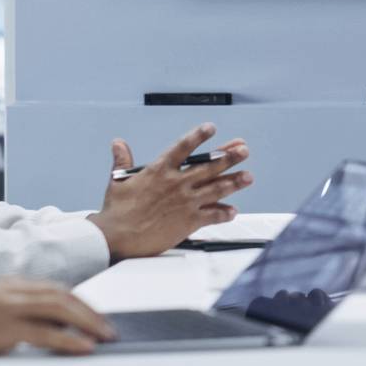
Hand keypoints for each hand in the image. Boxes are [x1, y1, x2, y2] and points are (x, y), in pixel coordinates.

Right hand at [0, 278, 119, 356]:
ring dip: (87, 323)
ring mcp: (8, 307)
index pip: (56, 289)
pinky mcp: (3, 329)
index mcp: (11, 283)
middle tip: (108, 329)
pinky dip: (68, 340)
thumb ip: (24, 313)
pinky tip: (83, 347)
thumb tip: (59, 327)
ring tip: (103, 336)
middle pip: (62, 296)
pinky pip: (45, 334)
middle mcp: (12, 290)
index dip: (81, 303)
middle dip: (90, 312)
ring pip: (59, 309)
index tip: (97, 317)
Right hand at [92, 122, 253, 260]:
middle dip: (229, 157)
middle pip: (209, 166)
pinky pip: (212, 215)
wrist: (118, 238)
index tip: (211, 128)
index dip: (198, 136)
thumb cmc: (117, 212)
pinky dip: (224, 213)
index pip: (183, 147)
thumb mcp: (118, 181)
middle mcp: (177, 183)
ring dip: (234, 182)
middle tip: (243, 150)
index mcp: (160, 170)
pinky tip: (233, 211)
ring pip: (216, 188)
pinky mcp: (189, 221)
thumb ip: (123, 160)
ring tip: (248, 177)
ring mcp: (185, 202)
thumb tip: (118, 144)